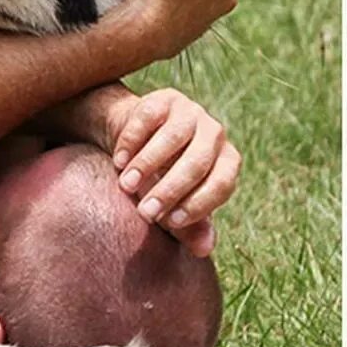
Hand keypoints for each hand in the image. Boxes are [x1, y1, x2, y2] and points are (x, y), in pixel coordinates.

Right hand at [106, 88, 239, 256]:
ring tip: (126, 186)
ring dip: (148, 164)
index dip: (198, 205)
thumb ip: (190, 227)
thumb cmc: (161, 180)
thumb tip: (204, 249)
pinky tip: (119, 161)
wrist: (133, 141)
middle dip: (170, 190)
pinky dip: (132, 141)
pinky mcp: (165, 98)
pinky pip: (148, 118)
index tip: (170, 222)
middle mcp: (215, 133)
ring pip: (174, 138)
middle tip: (145, 212)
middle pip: (198, 162)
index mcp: (227, 161)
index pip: (222, 184)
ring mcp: (191, 112)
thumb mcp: (176, 205)